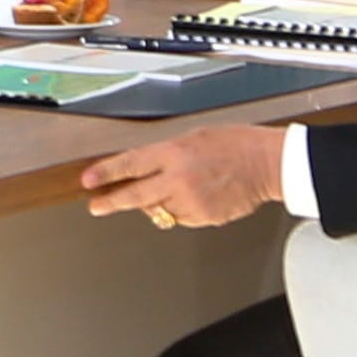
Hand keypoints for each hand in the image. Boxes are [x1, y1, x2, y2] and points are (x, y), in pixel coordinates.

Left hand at [81, 122, 295, 229]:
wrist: (268, 163)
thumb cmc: (235, 145)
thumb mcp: (194, 138)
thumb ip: (167, 157)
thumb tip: (146, 173)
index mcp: (174, 152)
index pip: (130, 164)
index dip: (106, 173)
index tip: (88, 180)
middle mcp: (178, 178)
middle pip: (135, 196)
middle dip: (111, 202)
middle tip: (97, 206)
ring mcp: (190, 201)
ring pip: (160, 210)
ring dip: (161, 202)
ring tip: (186, 186)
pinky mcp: (203, 217)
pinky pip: (182, 218)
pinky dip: (183, 210)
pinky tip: (201, 195)